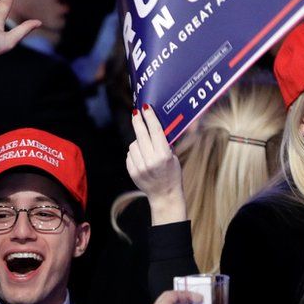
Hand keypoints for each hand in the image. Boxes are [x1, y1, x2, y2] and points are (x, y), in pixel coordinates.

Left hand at [127, 104, 186, 224]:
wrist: (165, 195)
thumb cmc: (172, 174)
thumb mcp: (174, 157)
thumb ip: (165, 143)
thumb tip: (156, 125)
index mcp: (164, 155)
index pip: (155, 131)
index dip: (150, 117)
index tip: (145, 107)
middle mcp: (151, 161)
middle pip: (141, 134)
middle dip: (138, 121)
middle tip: (136, 113)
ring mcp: (140, 167)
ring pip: (133, 144)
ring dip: (138, 142)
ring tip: (146, 147)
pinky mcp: (132, 172)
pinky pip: (130, 155)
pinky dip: (135, 153)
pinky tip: (142, 157)